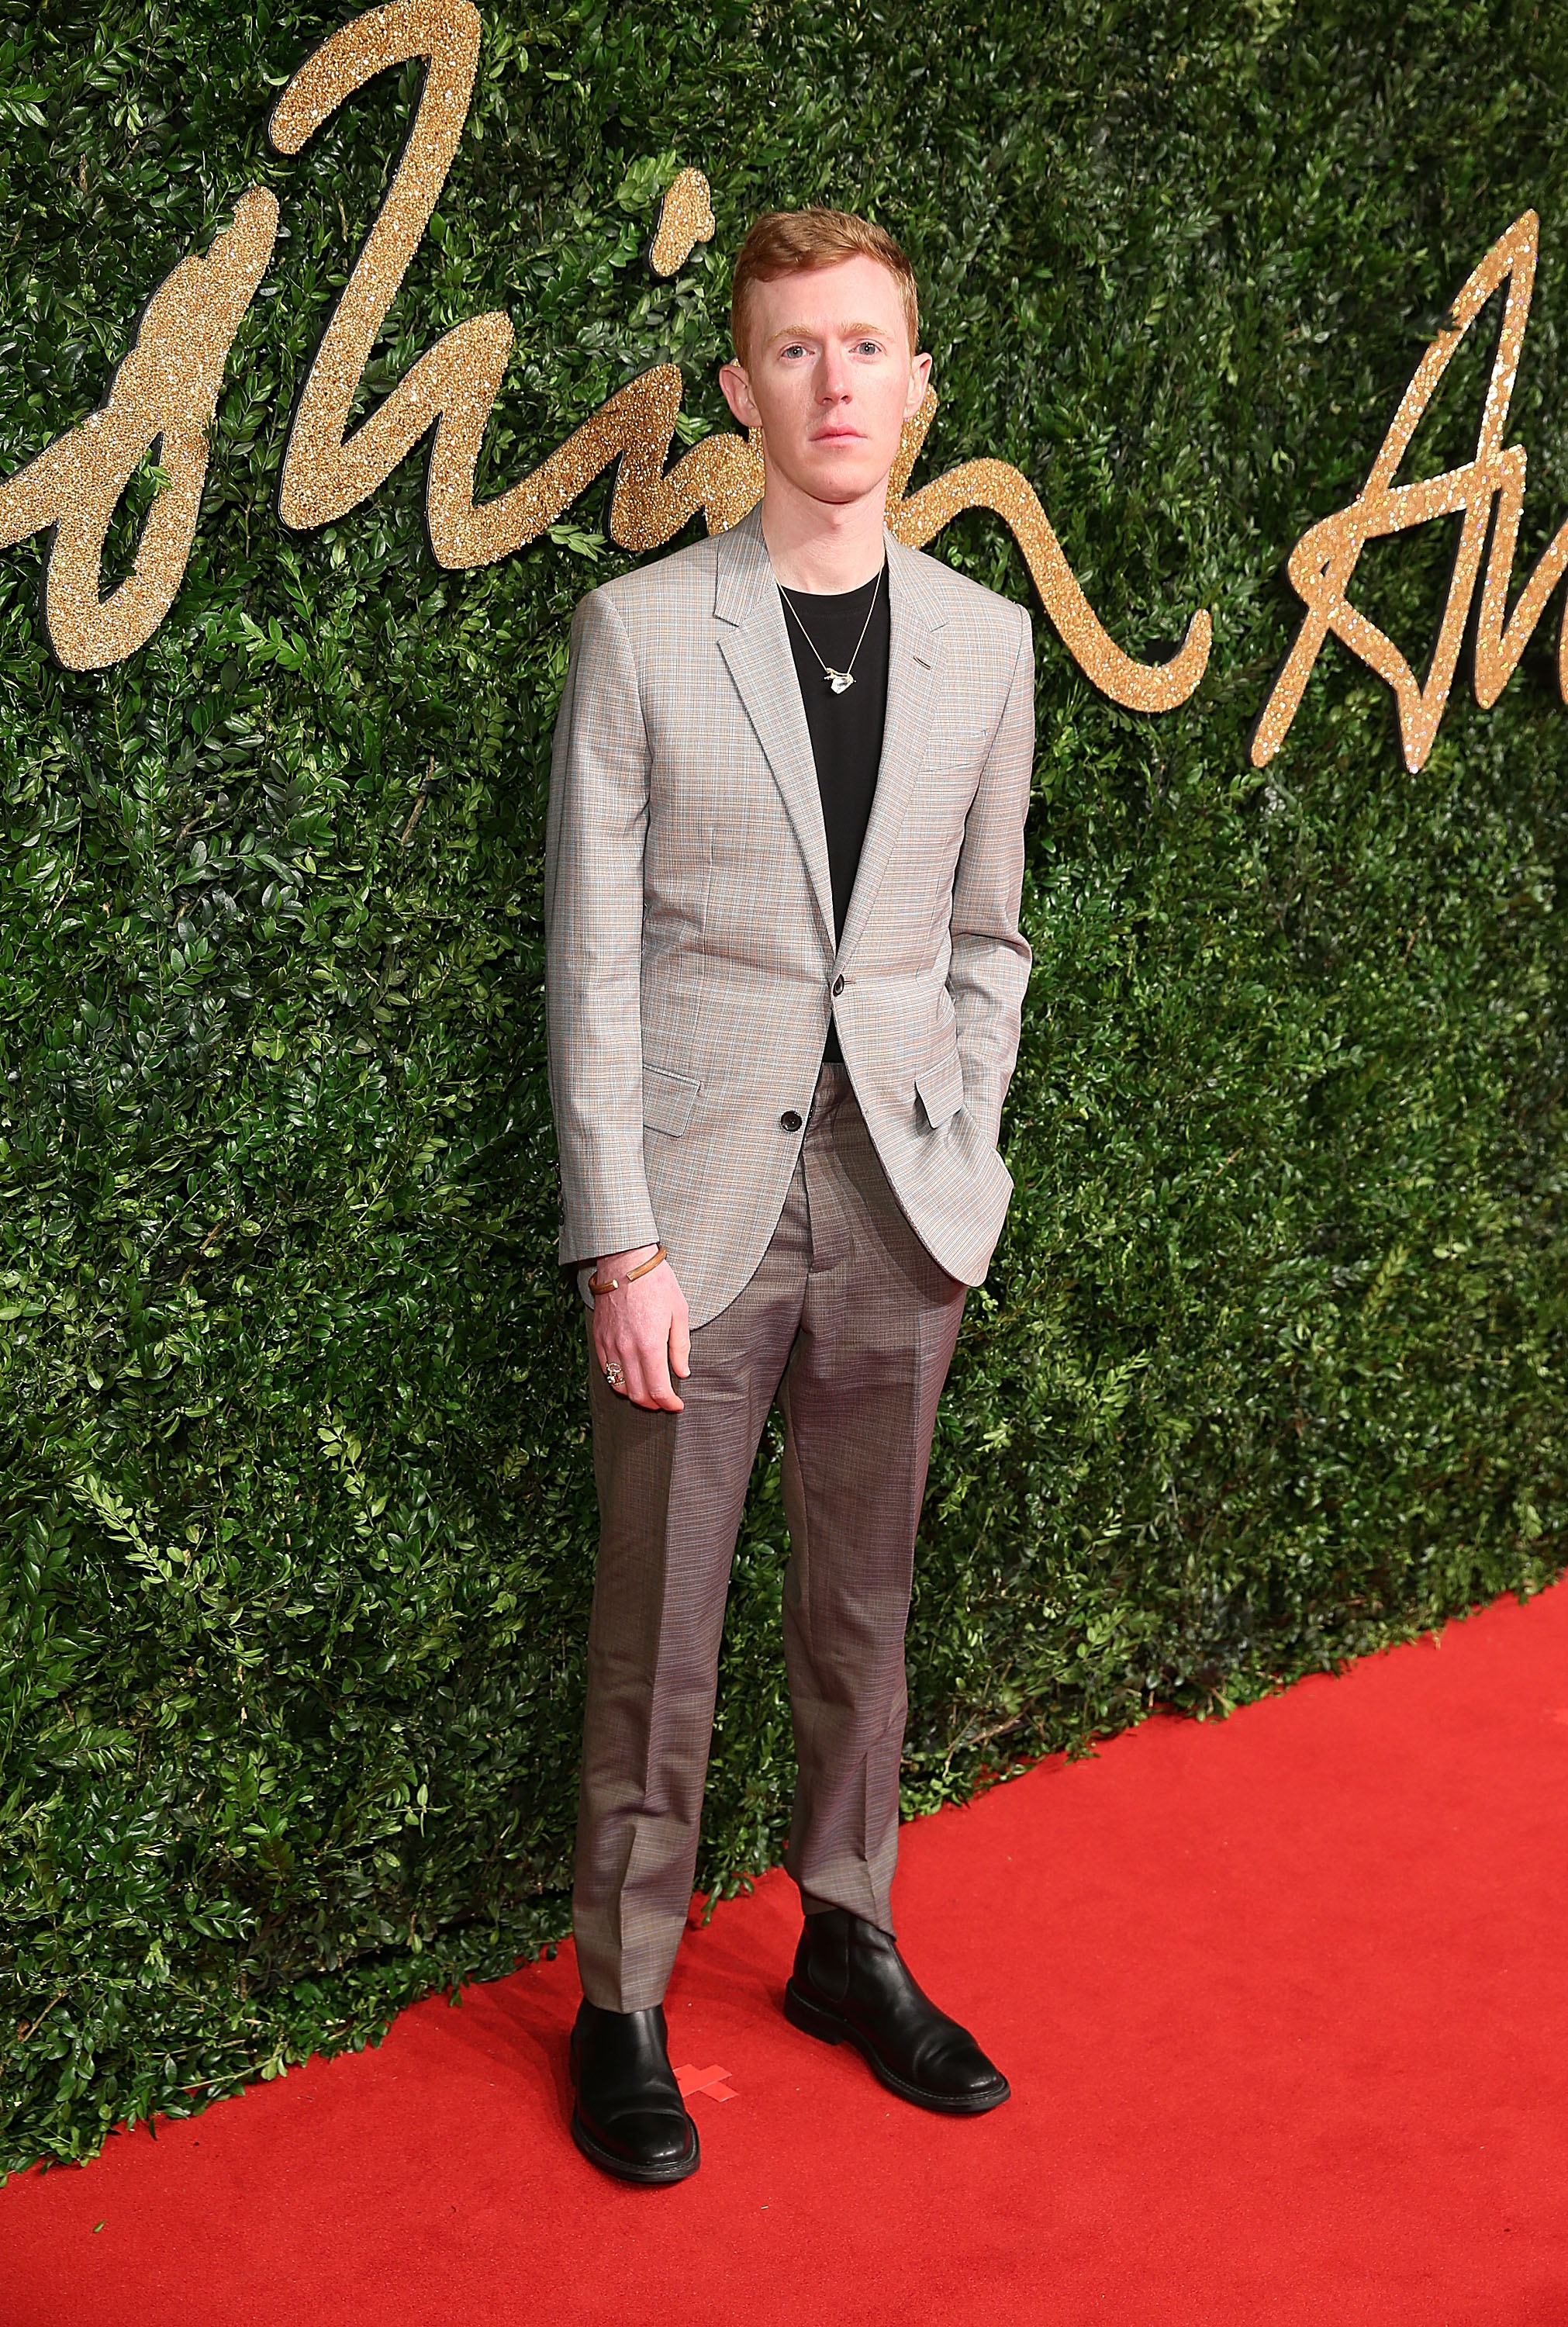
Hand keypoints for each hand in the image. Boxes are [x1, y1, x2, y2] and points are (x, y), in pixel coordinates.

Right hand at [591, 1245, 690, 1412]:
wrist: (625, 1261)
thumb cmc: (657, 1283)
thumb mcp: (679, 1313)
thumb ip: (680, 1347)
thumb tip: (682, 1372)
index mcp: (650, 1345)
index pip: (658, 1390)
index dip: (669, 1403)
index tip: (677, 1405)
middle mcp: (626, 1349)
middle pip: (637, 1394)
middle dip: (653, 1404)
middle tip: (664, 1402)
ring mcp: (609, 1345)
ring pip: (619, 1386)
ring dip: (634, 1395)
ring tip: (648, 1393)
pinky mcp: (598, 1338)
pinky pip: (606, 1370)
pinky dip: (618, 1380)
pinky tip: (630, 1376)